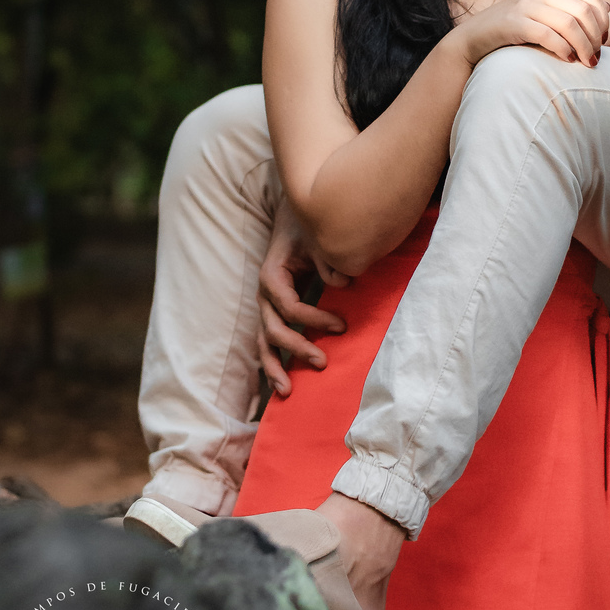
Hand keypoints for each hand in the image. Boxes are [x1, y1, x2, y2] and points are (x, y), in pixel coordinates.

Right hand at [257, 198, 350, 396]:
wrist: (294, 218)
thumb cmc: (307, 229)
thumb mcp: (317, 239)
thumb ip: (329, 260)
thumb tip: (344, 283)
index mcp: (271, 276)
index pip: (289, 307)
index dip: (315, 319)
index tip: (341, 326)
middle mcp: (264, 295)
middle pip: (273, 330)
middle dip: (297, 348)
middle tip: (323, 362)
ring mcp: (266, 306)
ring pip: (264, 342)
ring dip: (274, 367)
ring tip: (287, 392)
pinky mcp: (274, 313)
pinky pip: (269, 341)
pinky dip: (274, 362)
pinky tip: (279, 385)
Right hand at [451, 0, 609, 69]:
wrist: (472, 39)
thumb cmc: (513, 32)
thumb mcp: (543, 16)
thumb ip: (569, 11)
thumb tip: (606, 9)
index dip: (604, 21)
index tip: (603, 42)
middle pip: (584, 11)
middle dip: (596, 37)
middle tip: (595, 57)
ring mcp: (525, 5)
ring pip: (569, 23)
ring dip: (583, 46)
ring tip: (586, 62)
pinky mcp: (514, 23)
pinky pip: (548, 34)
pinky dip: (563, 49)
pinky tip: (567, 60)